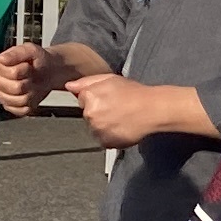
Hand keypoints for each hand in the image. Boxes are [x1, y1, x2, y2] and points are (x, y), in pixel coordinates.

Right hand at [0, 42, 51, 115]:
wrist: (46, 70)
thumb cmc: (36, 59)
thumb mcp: (30, 50)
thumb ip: (16, 53)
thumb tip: (2, 59)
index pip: (11, 73)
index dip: (24, 69)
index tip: (27, 65)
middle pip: (15, 88)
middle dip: (28, 81)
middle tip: (31, 75)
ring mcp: (2, 95)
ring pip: (18, 100)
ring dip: (30, 93)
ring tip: (32, 84)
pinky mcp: (9, 106)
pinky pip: (20, 110)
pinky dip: (29, 104)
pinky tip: (30, 94)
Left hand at [70, 72, 193, 150]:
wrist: (152, 110)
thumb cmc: (135, 93)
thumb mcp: (109, 79)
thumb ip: (86, 82)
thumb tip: (68, 86)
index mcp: (89, 96)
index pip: (82, 99)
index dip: (96, 97)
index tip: (109, 98)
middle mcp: (90, 114)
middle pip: (88, 114)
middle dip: (98, 111)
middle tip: (117, 108)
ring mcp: (97, 130)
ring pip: (94, 128)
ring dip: (103, 125)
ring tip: (120, 118)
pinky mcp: (105, 142)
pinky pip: (102, 139)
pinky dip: (110, 136)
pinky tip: (121, 127)